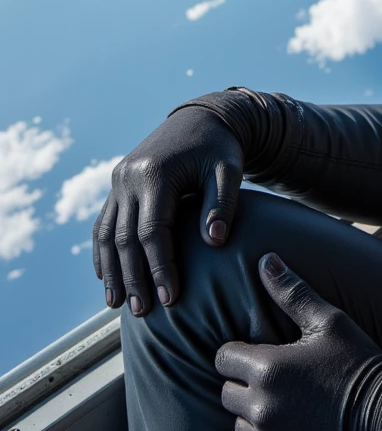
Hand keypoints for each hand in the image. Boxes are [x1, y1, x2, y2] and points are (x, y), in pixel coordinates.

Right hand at [92, 106, 243, 314]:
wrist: (201, 118)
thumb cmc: (220, 148)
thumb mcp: (230, 171)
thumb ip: (223, 204)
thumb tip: (215, 242)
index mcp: (156, 174)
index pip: (153, 232)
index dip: (160, 267)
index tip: (171, 298)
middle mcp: (129, 177)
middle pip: (124, 238)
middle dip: (132, 278)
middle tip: (141, 312)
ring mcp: (119, 180)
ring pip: (106, 233)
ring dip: (110, 271)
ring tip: (116, 304)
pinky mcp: (117, 183)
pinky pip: (103, 222)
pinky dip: (102, 250)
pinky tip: (105, 276)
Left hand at [216, 255, 381, 430]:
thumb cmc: (358, 362)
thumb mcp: (328, 321)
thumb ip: (291, 292)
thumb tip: (266, 260)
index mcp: (266, 369)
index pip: (222, 358)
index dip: (239, 352)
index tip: (260, 350)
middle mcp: (261, 408)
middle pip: (226, 393)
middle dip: (244, 382)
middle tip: (275, 374)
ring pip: (239, 425)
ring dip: (254, 413)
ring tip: (284, 400)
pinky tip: (297, 425)